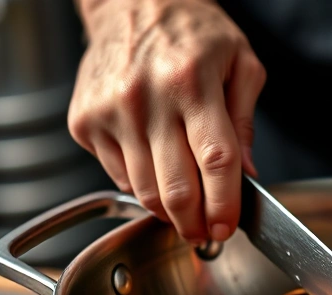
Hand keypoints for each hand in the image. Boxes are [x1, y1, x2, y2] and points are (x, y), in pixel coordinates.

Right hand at [68, 0, 265, 243]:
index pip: (215, 161)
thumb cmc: (192, 30)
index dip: (224, 205)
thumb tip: (248, 175)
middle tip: (206, 233)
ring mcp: (110, 113)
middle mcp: (146, 99)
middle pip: (176, 189)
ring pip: (144, 192)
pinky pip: (118, 176)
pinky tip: (155, 168)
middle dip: (195, 224)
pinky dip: (141, 184)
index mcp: (192, 83)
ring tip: (185, 207)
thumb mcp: (240, 62)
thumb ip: (244, 122)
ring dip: (168, 211)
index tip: (227, 228)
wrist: (131, 1)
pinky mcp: (84, 122)